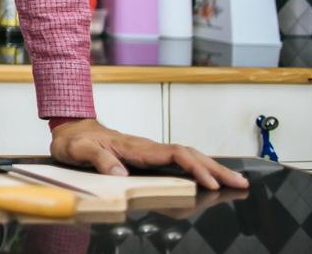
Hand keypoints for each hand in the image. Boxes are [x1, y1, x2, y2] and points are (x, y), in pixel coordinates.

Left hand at [50, 119, 247, 189]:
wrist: (70, 128)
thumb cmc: (74, 140)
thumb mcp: (79, 150)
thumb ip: (98, 159)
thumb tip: (122, 174)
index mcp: (135, 146)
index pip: (174, 154)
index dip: (194, 168)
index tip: (210, 183)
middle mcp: (146, 147)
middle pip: (189, 154)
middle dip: (216, 168)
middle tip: (241, 183)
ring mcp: (148, 152)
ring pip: (187, 157)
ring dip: (211, 168)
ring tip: (235, 182)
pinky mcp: (146, 157)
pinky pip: (177, 162)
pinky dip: (197, 169)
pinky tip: (207, 179)